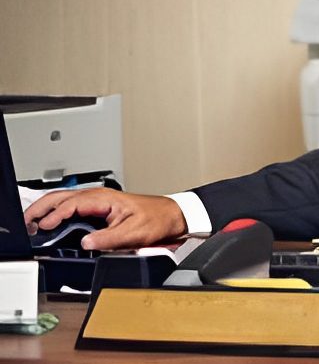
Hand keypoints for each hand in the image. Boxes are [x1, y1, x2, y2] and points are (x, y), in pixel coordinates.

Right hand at [23, 188, 187, 250]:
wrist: (172, 216)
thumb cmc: (157, 219)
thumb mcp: (134, 232)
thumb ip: (109, 239)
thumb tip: (86, 243)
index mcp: (105, 198)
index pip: (72, 203)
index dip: (56, 215)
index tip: (44, 227)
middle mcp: (99, 197)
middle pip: (61, 197)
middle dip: (41, 208)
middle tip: (26, 222)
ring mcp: (98, 202)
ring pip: (64, 200)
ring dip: (46, 209)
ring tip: (32, 223)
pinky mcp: (99, 209)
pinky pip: (71, 207)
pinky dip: (56, 213)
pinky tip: (49, 222)